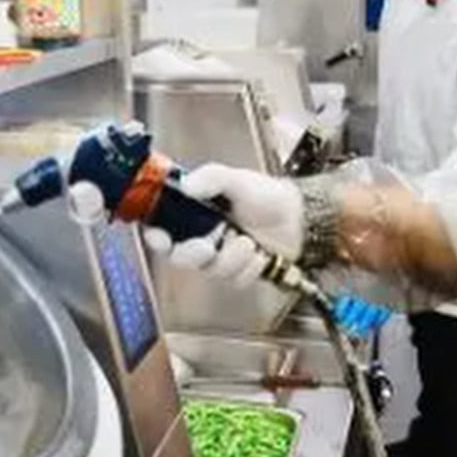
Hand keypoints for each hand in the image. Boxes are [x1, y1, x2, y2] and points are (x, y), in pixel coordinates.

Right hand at [143, 164, 302, 285]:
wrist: (300, 219)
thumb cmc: (268, 196)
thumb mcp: (238, 179)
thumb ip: (211, 177)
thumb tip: (186, 184)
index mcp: (195, 211)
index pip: (162, 227)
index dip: (156, 236)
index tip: (161, 239)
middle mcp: (203, 235)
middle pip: (179, 256)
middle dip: (193, 254)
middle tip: (208, 246)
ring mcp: (220, 256)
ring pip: (209, 270)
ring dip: (231, 259)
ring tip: (249, 242)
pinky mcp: (237, 272)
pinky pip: (233, 279)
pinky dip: (248, 268)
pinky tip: (259, 254)